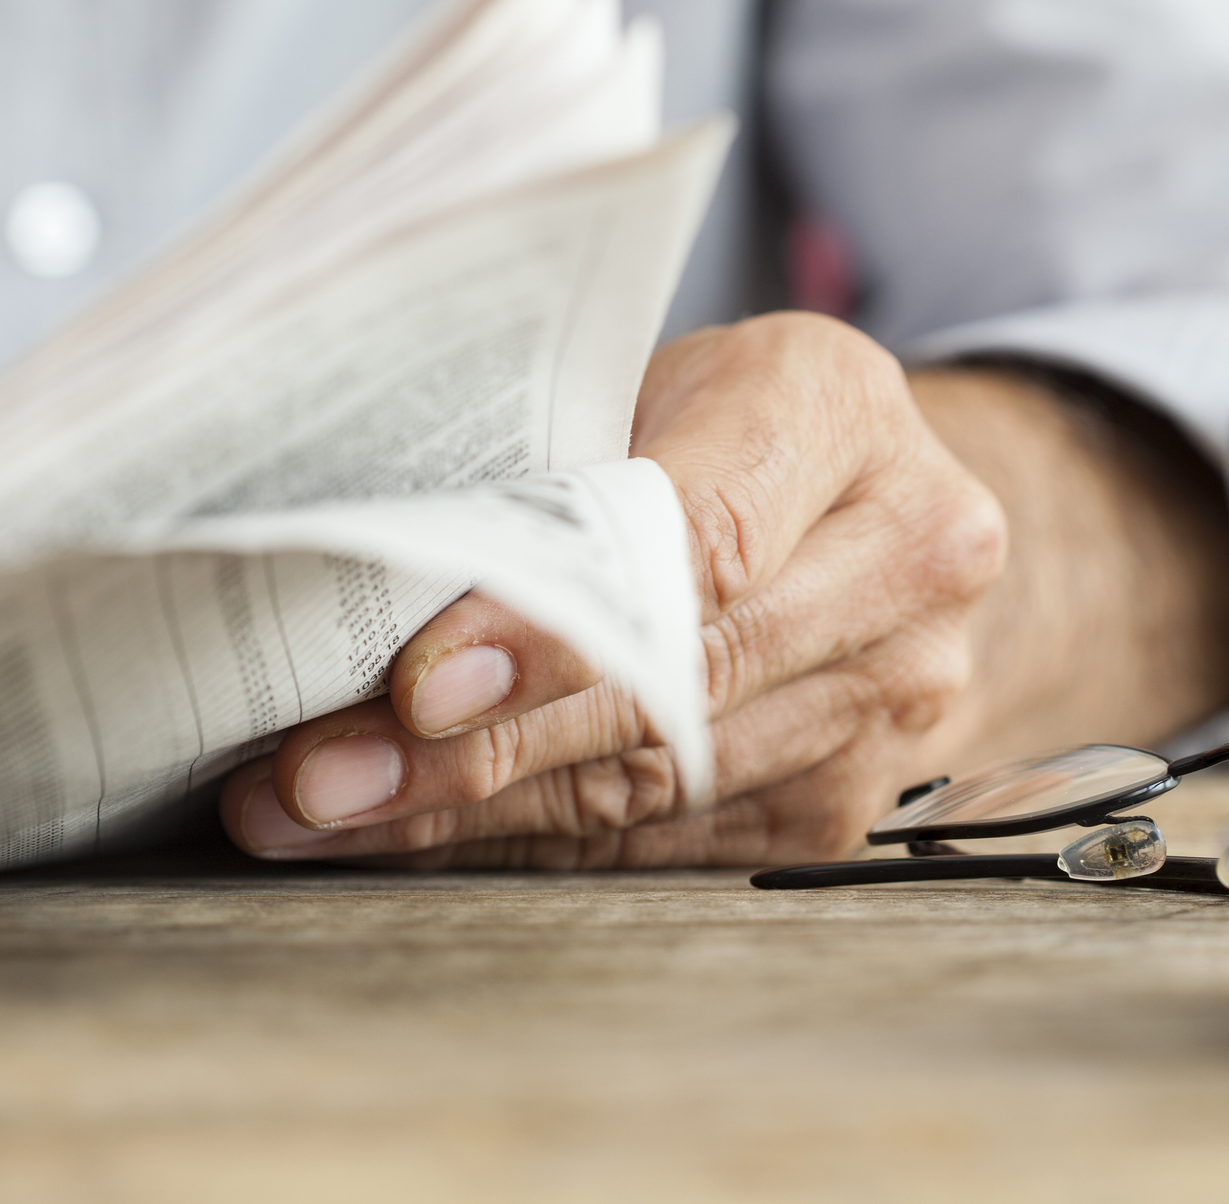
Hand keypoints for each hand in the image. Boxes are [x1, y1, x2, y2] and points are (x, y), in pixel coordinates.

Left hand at [219, 312, 1011, 866]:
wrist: (874, 506)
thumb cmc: (719, 421)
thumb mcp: (646, 382)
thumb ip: (550, 472)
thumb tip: (363, 585)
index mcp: (841, 411)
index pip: (698, 541)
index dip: (555, 625)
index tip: (419, 682)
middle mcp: (906, 560)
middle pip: (680, 684)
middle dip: (481, 744)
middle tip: (322, 774)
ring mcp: (893, 698)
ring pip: (660, 784)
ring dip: (477, 809)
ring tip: (327, 810)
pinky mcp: (846, 803)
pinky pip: (664, 845)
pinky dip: (525, 844)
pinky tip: (415, 832)